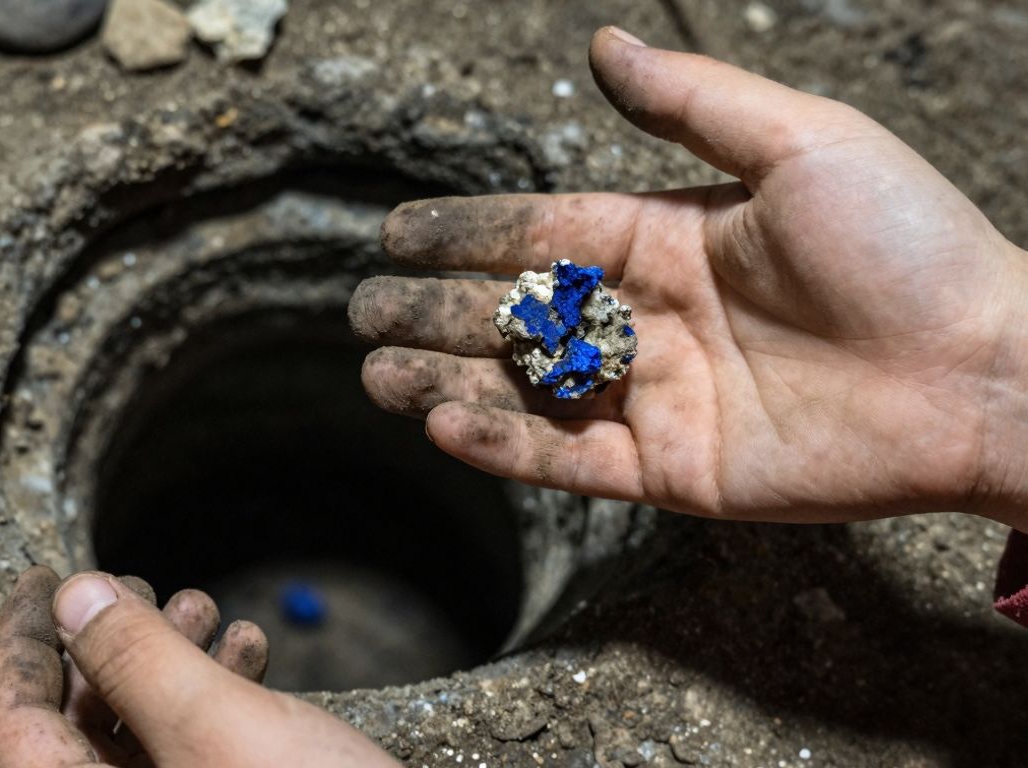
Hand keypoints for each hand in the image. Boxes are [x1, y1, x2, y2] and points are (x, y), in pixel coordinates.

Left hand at [0, 566, 400, 767]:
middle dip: (112, 643)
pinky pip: (189, 754)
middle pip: (75, 726)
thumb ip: (137, 660)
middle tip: (144, 587)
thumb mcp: (218, 727)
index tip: (42, 579)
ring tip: (210, 611)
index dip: (19, 643)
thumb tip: (72, 599)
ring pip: (138, 735)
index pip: (12, 724)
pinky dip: (212, 695)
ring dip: (168, 661)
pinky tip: (249, 652)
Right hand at [350, 27, 1027, 526]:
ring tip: (377, 373)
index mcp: (671, 237)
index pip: (541, 234)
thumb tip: (602, 46)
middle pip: (516, 315)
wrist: (986, 373)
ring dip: (448, 379)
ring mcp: (659, 398)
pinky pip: (569, 460)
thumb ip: (692, 102)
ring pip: (527, 390)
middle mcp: (652, 318)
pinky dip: (506, 446)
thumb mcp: (801, 142)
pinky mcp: (674, 471)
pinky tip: (447, 422)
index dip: (465, 233)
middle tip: (361, 311)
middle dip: (434, 310)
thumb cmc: (908, 247)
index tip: (396, 231)